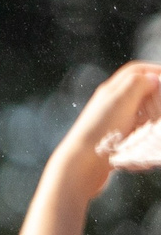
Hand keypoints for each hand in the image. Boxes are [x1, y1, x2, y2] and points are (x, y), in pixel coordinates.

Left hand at [53, 61, 160, 201]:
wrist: (82, 164)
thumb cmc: (100, 131)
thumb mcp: (120, 101)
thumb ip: (137, 84)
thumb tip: (154, 77)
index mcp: (111, 91)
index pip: (135, 72)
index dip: (154, 70)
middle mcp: (111, 104)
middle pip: (140, 92)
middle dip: (156, 96)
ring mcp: (113, 123)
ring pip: (141, 113)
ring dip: (151, 117)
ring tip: (155, 124)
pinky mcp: (115, 140)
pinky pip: (136, 133)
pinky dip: (144, 135)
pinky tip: (144, 142)